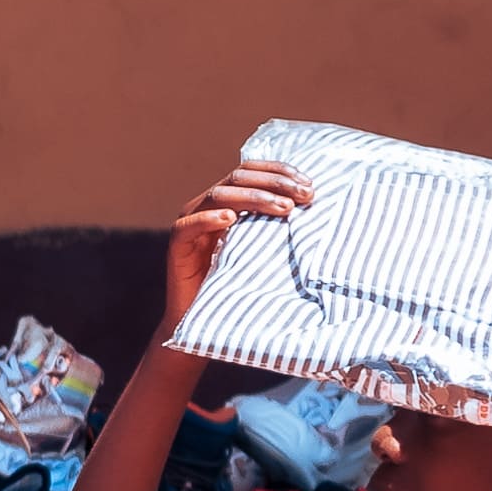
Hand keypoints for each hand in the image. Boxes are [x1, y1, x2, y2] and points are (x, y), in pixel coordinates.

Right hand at [155, 153, 311, 339]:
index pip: (250, 170)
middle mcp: (206, 206)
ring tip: (284, 209)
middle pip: (238, 178)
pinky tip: (230, 218)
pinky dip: (209, 219)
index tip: (308, 184)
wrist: (206, 320)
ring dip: (254, 198)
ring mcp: (190, 223)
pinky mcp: (177, 246)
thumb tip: (315, 204)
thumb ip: (276, 223)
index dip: (279, 171)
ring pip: (219, 195)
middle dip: (275, 183)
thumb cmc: (241, 282)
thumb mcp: (264, 246)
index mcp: (226, 200)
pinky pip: (189, 225)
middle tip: (305, 197)